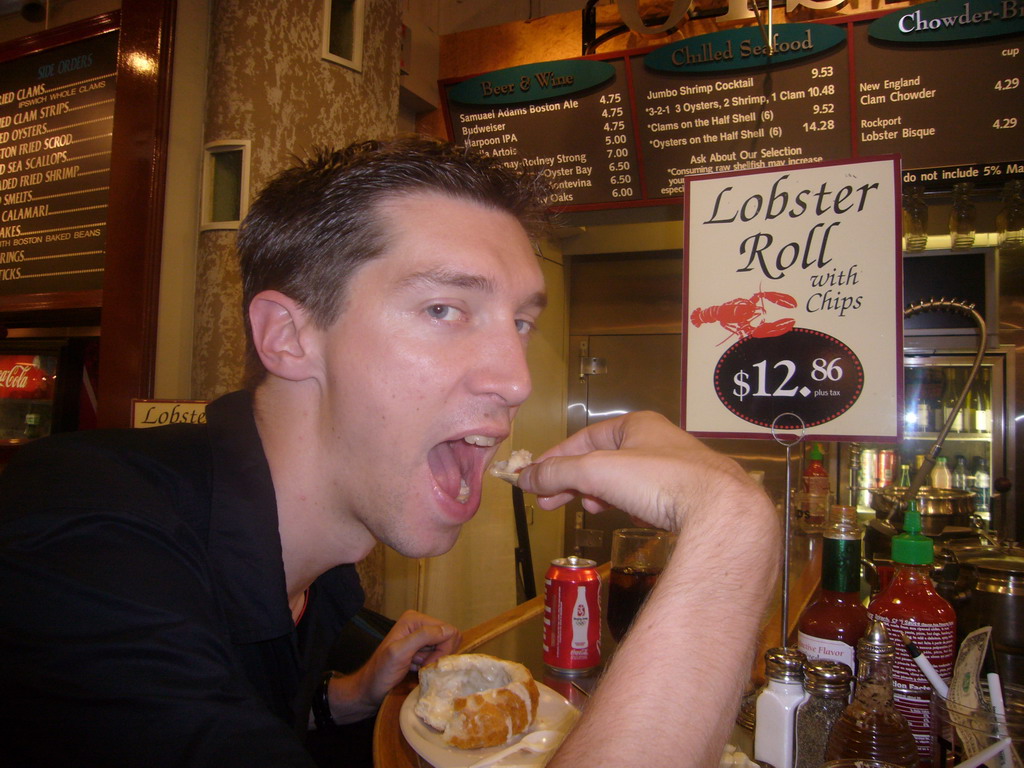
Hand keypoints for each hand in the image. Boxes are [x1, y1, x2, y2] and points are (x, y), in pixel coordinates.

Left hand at [329, 609, 459, 722]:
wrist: (369, 690)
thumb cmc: (381, 673)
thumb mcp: (399, 653)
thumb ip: (422, 637)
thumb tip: (447, 630)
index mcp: (415, 619)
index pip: (448, 630)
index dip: (443, 649)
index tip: (428, 663)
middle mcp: (420, 625)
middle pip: (449, 639)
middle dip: (439, 655)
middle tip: (423, 666)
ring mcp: (422, 637)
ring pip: (446, 649)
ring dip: (435, 662)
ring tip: (419, 668)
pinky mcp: (423, 650)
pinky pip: (439, 656)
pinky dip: (432, 665)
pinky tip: (418, 670)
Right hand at [517, 411, 763, 532]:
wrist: (719, 510)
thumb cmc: (659, 480)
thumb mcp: (597, 472)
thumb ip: (558, 473)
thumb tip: (524, 477)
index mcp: (635, 424)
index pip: (583, 439)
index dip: (555, 459)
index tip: (533, 479)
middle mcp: (657, 441)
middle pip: (602, 461)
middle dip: (574, 482)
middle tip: (549, 503)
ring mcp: (675, 468)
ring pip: (625, 481)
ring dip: (603, 496)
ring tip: (592, 510)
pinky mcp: (689, 495)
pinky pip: (650, 499)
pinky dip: (634, 507)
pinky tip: (633, 519)